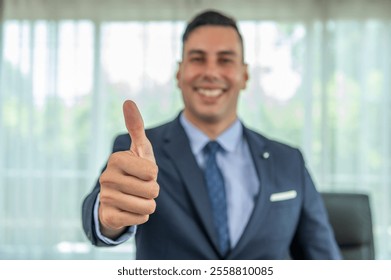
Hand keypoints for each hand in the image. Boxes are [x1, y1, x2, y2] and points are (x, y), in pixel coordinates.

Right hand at [98, 100, 158, 238]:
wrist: (118, 198)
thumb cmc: (134, 170)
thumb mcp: (139, 149)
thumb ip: (136, 126)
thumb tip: (128, 101)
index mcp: (116, 159)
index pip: (152, 171)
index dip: (153, 173)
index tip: (143, 171)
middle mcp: (106, 177)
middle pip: (152, 190)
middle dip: (153, 190)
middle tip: (141, 187)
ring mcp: (105, 198)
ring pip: (148, 206)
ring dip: (148, 204)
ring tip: (136, 198)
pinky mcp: (109, 217)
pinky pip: (141, 219)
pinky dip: (141, 216)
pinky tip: (130, 209)